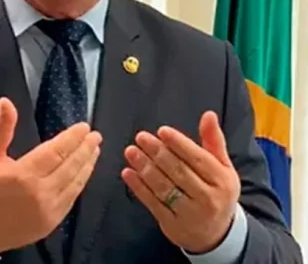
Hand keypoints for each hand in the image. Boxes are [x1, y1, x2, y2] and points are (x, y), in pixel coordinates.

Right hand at [0, 97, 101, 254]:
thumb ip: (1, 129)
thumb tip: (6, 102)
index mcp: (23, 174)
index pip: (56, 151)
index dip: (72, 138)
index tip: (84, 127)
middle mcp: (40, 193)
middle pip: (70, 166)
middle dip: (85, 148)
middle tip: (95, 135)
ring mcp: (48, 210)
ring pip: (75, 183)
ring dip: (87, 165)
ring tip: (94, 150)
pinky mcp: (51, 222)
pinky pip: (71, 199)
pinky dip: (80, 183)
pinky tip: (83, 172)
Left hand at [121, 111, 239, 253]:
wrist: (216, 234)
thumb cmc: (217, 192)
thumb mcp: (222, 167)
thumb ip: (213, 141)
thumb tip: (209, 115)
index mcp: (222, 181)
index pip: (199, 159)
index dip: (179, 144)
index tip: (162, 131)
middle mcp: (208, 198)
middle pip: (179, 172)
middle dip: (158, 153)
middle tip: (141, 137)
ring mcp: (189, 214)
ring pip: (164, 187)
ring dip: (145, 167)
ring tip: (131, 151)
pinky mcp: (173, 225)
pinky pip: (152, 203)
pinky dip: (138, 187)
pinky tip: (128, 173)